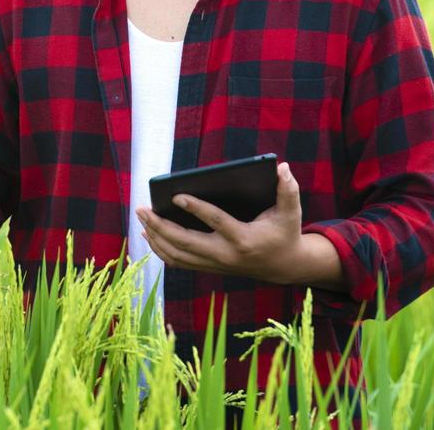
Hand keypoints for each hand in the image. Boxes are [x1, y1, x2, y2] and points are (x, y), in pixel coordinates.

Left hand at [136, 162, 342, 288]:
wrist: (284, 266)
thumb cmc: (285, 232)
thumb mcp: (292, 212)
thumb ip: (288, 190)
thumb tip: (282, 167)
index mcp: (244, 239)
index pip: (216, 222)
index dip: (196, 208)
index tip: (176, 195)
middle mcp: (226, 255)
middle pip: (186, 243)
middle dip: (161, 226)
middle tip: (142, 208)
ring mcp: (215, 264)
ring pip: (178, 255)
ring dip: (156, 238)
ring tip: (141, 218)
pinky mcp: (209, 267)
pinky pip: (179, 262)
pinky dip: (161, 250)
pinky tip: (149, 234)